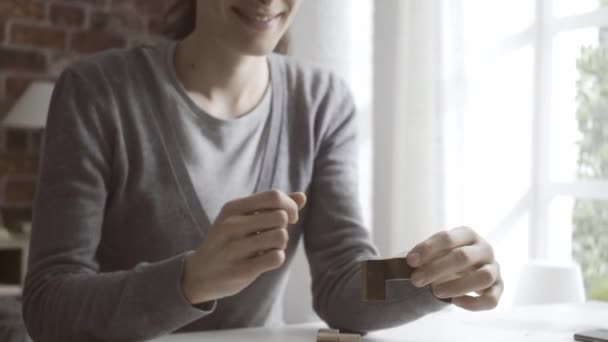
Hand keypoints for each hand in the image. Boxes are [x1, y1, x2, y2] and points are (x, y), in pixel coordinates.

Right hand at [181, 190, 306, 304]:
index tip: (288, 217)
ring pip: (281, 237)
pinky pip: (276, 258)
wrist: (198, 274)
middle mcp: (231, 225)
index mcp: (233, 208)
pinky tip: (264, 260)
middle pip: (281, 216)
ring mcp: (234, 248)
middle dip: (285, 227)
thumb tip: (302, 196)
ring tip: (268, 248)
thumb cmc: (227, 242)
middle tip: (274, 236)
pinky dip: (277, 258)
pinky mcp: (240, 270)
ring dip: (281, 244)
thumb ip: (272, 207)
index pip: (274, 196)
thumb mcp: (242, 218)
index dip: (289, 206)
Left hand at [406, 227, 502, 310]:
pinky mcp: (499, 288)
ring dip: (457, 286)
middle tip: (416, 280)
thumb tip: (410, 261)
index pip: (448, 238)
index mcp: (467, 234)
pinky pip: (492, 299)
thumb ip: (424, 255)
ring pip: (484, 277)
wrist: (464, 270)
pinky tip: (455, 302)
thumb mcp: (435, 252)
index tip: (411, 261)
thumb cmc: (446, 258)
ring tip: (436, 292)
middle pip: (464, 257)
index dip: (428, 249)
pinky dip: (474, 303)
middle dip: (436, 269)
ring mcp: (494, 268)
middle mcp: (484, 248)